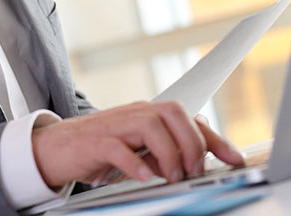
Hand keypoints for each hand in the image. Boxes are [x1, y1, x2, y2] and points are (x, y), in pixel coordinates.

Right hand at [30, 101, 244, 188]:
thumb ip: (164, 149)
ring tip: (172, 176)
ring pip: (151, 126)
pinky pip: (118, 148)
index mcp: (150, 115)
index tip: (235, 159)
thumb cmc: (100, 149)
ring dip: (169, 153)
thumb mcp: (139, 149)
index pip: (190, 119)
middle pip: (174, 113)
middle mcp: (136, 114)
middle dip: (191, 143)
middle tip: (194, 171)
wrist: (55, 149)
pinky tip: (144, 177)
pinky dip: (135, 163)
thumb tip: (196, 157)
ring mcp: (115, 125)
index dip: (216, 139)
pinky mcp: (95, 142)